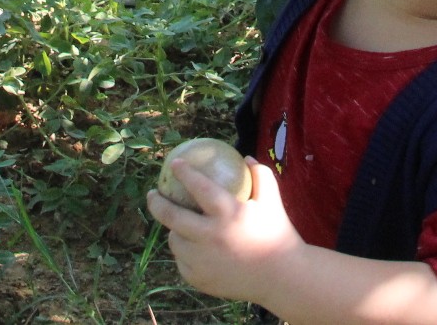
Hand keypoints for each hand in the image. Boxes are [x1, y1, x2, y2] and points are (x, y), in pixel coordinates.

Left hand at [146, 155, 303, 302]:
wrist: (284, 278)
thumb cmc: (278, 235)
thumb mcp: (272, 200)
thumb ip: (260, 175)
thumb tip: (244, 157)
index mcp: (228, 213)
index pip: (198, 186)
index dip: (183, 172)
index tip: (174, 163)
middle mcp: (211, 236)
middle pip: (171, 216)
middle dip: (156, 202)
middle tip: (153, 194)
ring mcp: (203, 261)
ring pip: (175, 241)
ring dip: (174, 230)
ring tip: (178, 224)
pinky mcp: (200, 279)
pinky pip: (183, 262)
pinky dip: (186, 253)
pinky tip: (191, 247)